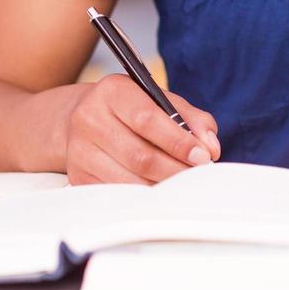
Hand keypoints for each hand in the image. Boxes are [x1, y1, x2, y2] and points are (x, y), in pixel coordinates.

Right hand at [65, 74, 222, 184]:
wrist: (86, 119)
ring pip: (130, 181)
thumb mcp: (160, 101)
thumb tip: (210, 146)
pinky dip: (144, 198)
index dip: (178, 141)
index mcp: (111, 91)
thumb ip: (190, 118)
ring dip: (163, 187)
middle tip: (198, 176)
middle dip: (176, 170)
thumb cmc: (132, 110)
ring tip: (182, 185)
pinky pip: (118, 195)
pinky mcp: (78, 177)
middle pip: (140, 156)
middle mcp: (89, 118)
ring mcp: (79, 151)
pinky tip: (159, 192)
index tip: (203, 157)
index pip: (147, 119)